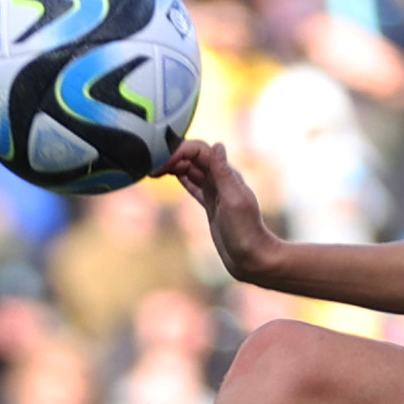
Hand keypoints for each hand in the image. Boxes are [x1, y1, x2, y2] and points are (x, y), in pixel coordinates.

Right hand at [168, 136, 280, 277]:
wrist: (251, 258)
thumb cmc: (244, 231)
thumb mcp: (233, 200)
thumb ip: (224, 173)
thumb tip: (217, 145)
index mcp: (226, 174)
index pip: (198, 150)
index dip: (179, 151)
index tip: (161, 164)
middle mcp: (220, 179)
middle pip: (192, 156)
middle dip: (172, 156)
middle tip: (152, 167)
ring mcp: (214, 192)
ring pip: (191, 169)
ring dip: (173, 165)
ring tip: (154, 170)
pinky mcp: (210, 204)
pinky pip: (193, 184)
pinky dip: (180, 178)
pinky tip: (168, 176)